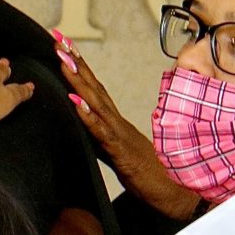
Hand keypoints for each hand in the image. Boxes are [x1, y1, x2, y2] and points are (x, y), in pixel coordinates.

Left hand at [53, 32, 198, 221]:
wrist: (176, 194)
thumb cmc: (151, 177)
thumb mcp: (119, 156)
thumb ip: (103, 141)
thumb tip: (85, 131)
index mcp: (116, 123)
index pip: (95, 90)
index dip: (80, 68)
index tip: (64, 47)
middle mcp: (118, 123)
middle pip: (94, 88)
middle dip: (75, 62)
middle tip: (58, 39)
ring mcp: (121, 135)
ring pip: (97, 104)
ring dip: (78, 81)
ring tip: (63, 61)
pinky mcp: (122, 153)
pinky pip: (103, 133)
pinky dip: (89, 117)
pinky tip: (76, 103)